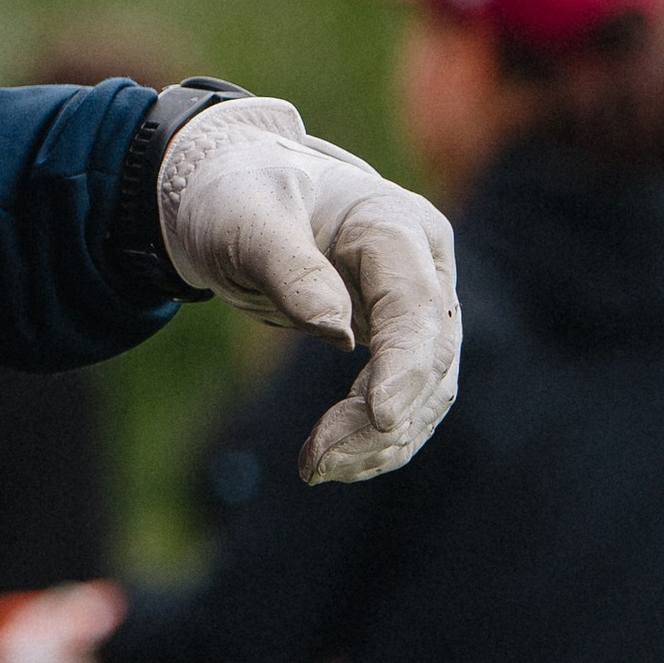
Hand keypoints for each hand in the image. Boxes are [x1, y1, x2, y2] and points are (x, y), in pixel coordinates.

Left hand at [156, 93, 459, 483]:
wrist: (233, 193)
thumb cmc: (238, 196)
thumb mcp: (245, 221)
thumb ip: (288, 267)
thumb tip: (334, 328)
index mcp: (394, 223)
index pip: (415, 303)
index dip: (404, 364)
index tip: (379, 416)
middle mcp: (424, 264)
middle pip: (430, 354)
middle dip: (380, 417)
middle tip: (316, 462)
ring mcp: (421, 303)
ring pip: (429, 387)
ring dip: (380, 439)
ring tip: (316, 468)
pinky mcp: (402, 338)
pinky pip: (409, 397)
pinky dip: (378, 436)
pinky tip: (337, 461)